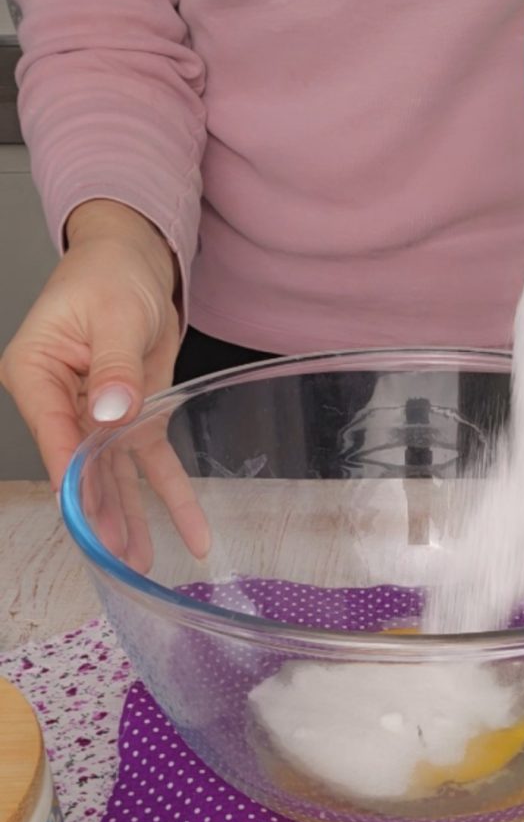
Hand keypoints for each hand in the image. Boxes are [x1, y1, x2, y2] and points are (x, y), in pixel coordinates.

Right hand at [0, 200, 209, 568]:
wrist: (135, 260)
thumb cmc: (110, 275)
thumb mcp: (115, 316)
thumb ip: (115, 367)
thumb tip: (110, 411)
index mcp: (36, 373)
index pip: (54, 432)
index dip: (72, 474)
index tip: (86, 514)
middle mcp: (61, 401)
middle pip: (82, 464)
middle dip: (100, 511)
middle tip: (118, 554)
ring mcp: (96, 414)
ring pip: (114, 474)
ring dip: (130, 517)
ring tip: (142, 561)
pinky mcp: (132, 416)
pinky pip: (151, 460)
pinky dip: (170, 494)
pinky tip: (189, 529)